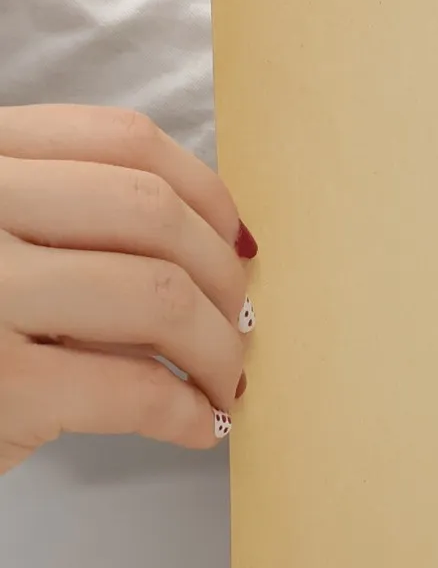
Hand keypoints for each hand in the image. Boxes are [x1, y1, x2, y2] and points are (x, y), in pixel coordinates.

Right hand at [0, 106, 254, 474]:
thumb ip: (70, 224)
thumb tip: (219, 253)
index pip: (121, 140)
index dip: (204, 193)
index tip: (236, 241)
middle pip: (151, 211)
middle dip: (220, 275)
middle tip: (238, 322)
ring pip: (158, 295)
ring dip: (217, 348)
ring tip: (222, 380)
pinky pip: (133, 389)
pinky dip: (186, 412)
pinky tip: (197, 427)